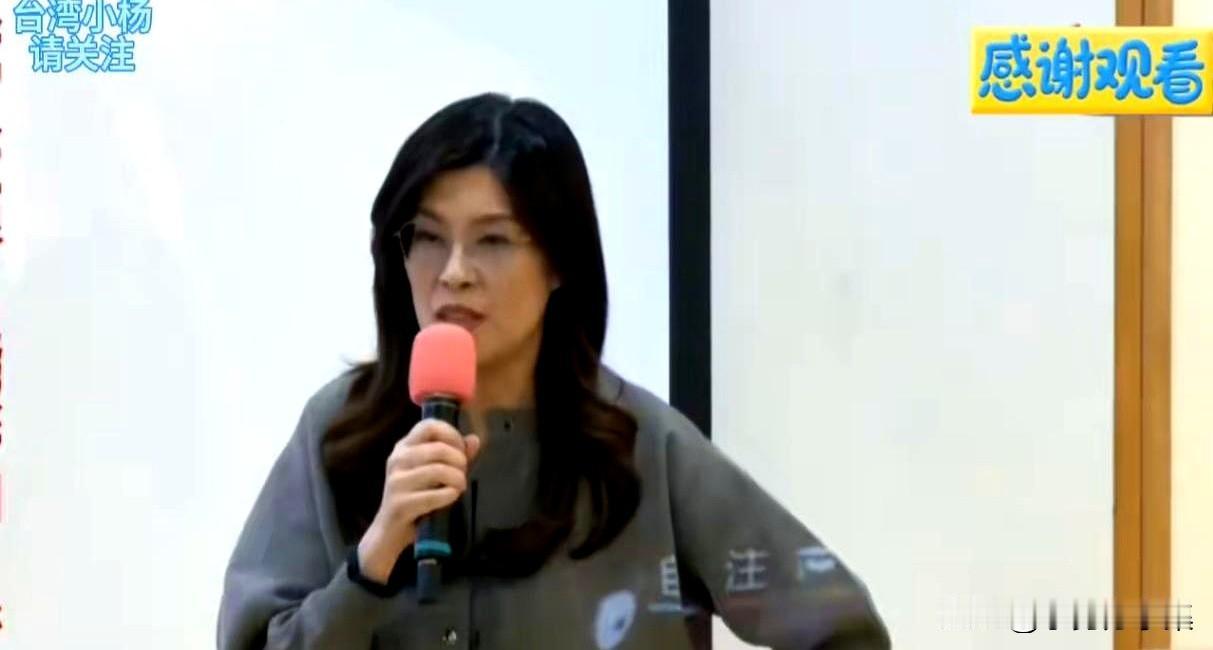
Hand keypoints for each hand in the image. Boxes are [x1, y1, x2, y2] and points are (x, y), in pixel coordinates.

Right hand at [355, 418, 481, 583]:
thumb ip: (455, 456)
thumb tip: (474, 439)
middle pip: (438, 448)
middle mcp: (396, 460)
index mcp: (403, 447)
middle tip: (463, 474)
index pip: (429, 425)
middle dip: (459, 461)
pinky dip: (449, 496)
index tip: (461, 450)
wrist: (390, 533)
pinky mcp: (400, 504)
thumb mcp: (434, 474)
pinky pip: (434, 495)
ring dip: (457, 479)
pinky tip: (451, 498)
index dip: (451, 434)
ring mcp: (396, 482)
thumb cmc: (416, 498)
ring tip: (459, 487)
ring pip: (438, 470)